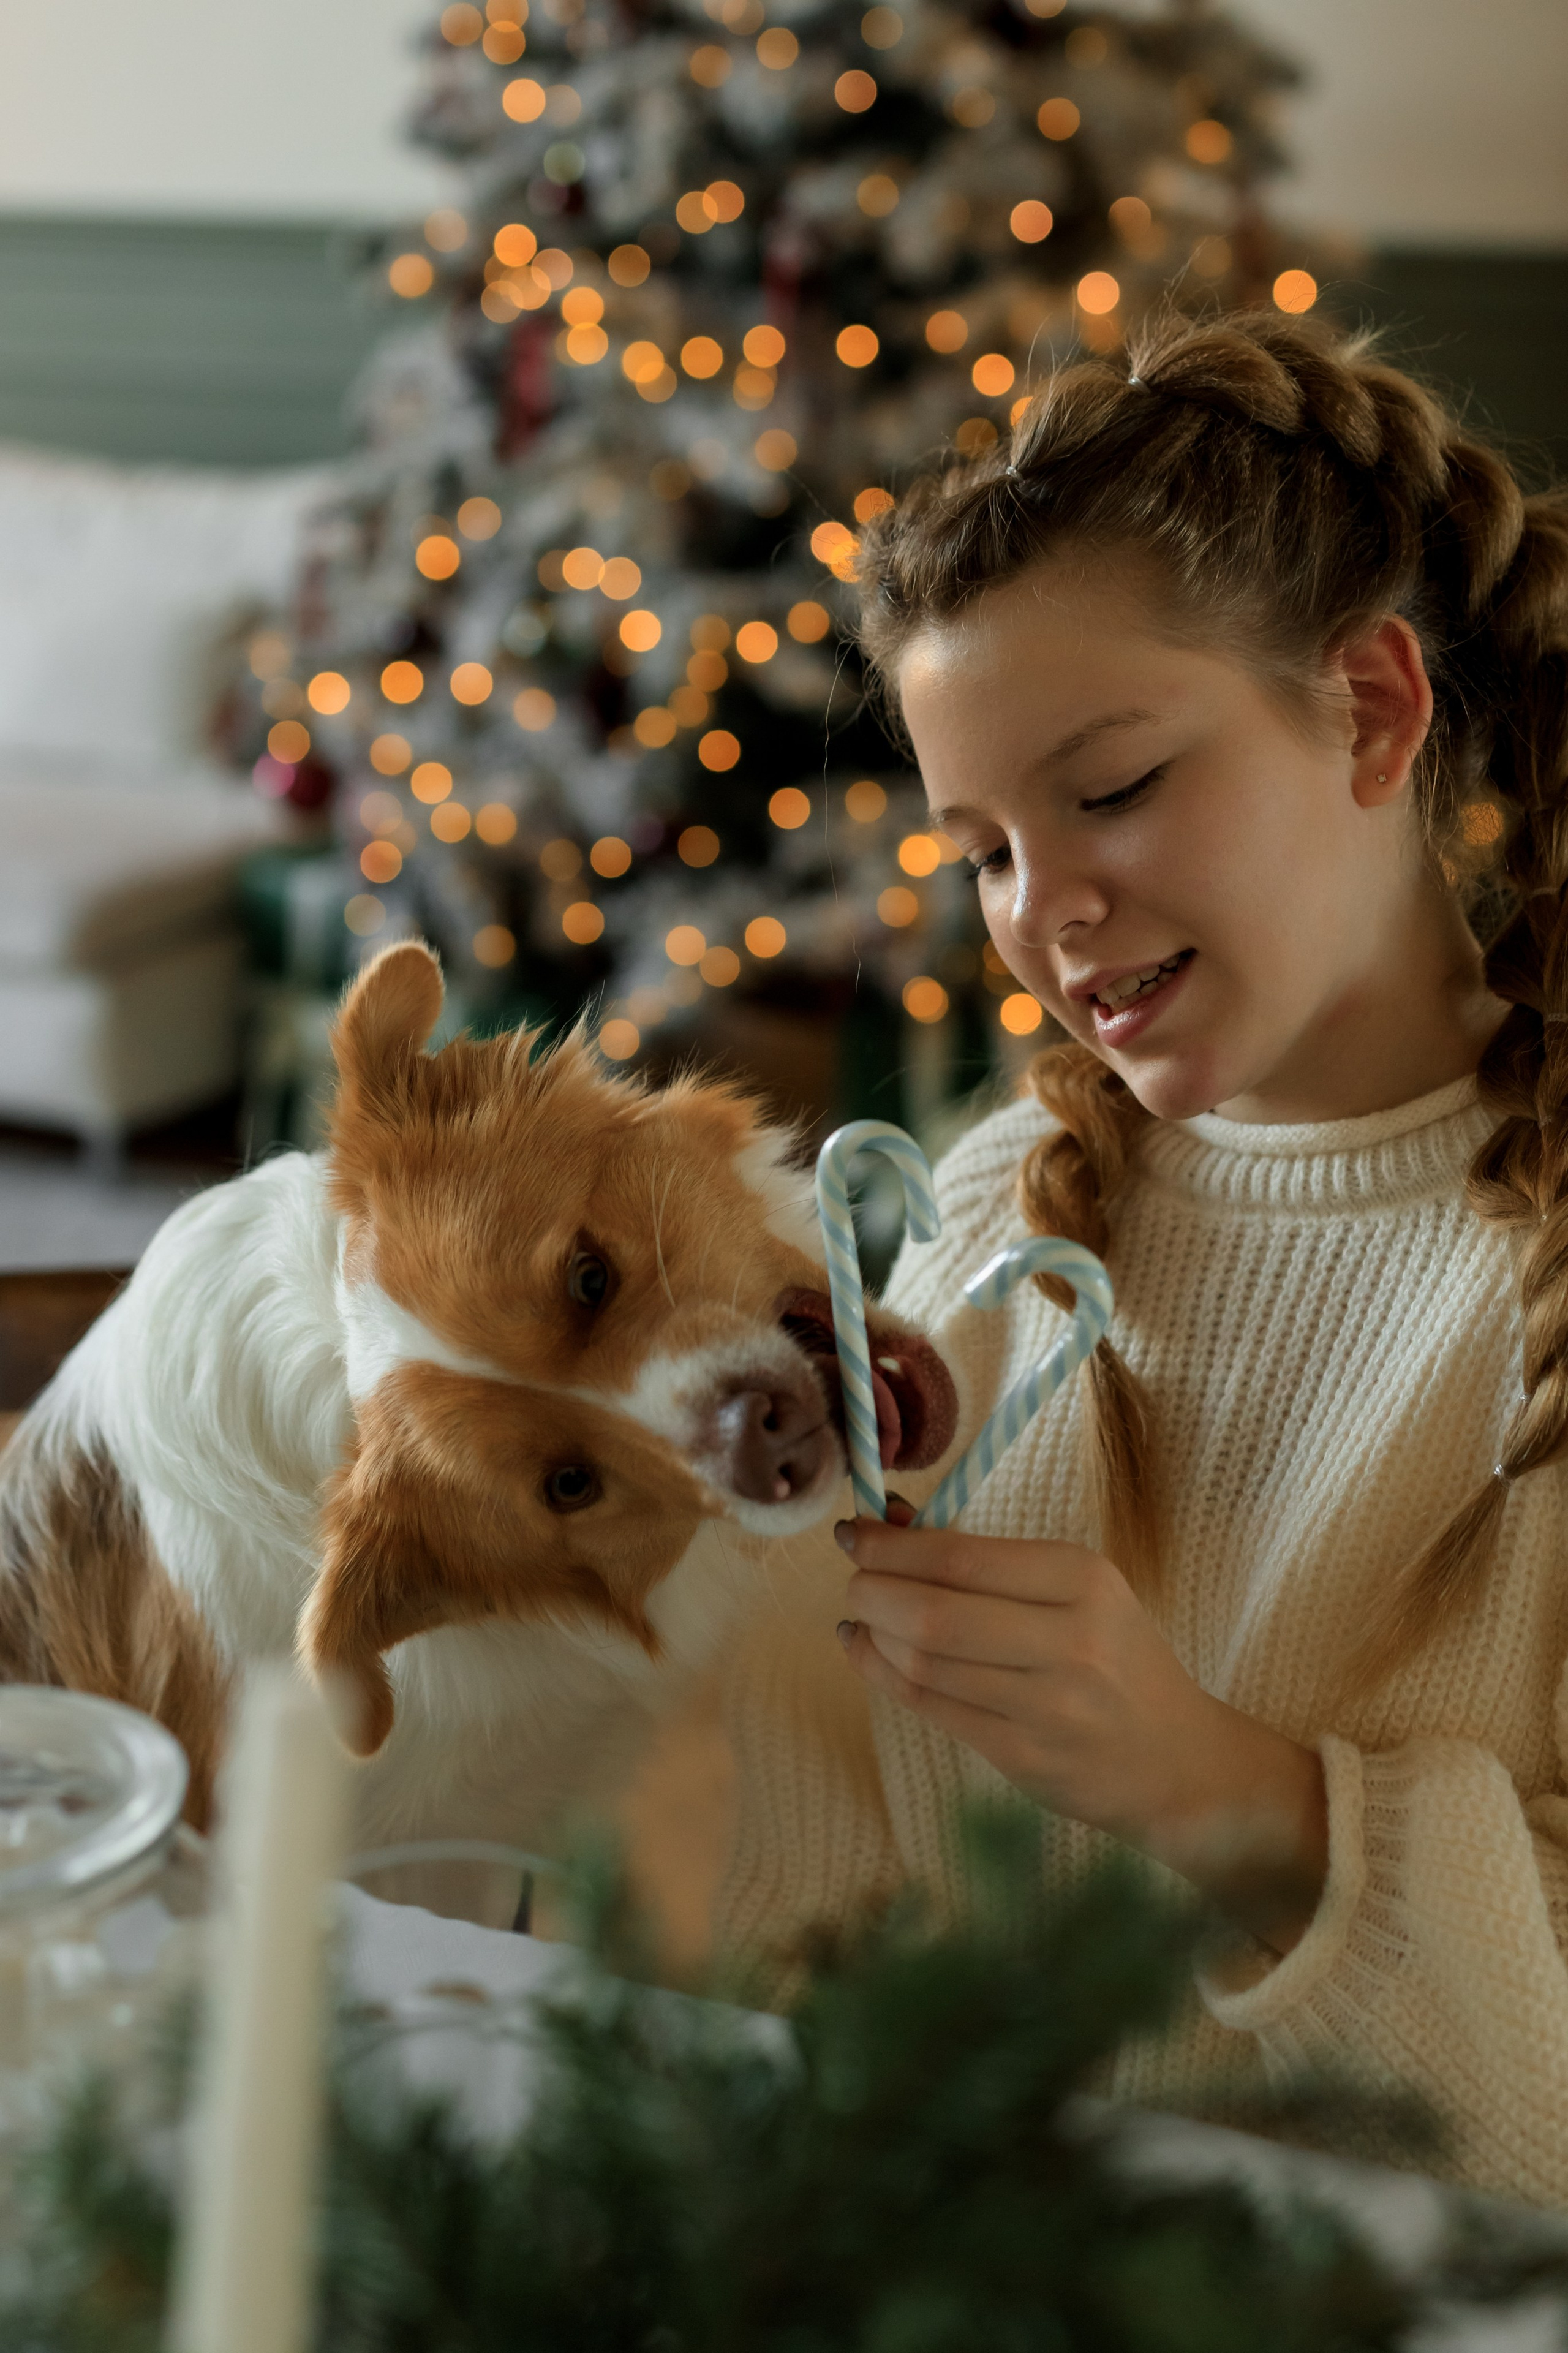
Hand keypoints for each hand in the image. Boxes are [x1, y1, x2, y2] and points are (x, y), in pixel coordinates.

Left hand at [835, 1505, 1327, 1956]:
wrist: (1177, 1762)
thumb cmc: (1116, 1659)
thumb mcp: (1075, 1590)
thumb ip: (985, 1558)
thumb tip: (889, 1519)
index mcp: (1084, 1581)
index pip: (961, 1557)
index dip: (891, 1546)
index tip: (854, 1531)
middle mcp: (1070, 1642)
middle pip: (933, 1614)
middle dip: (871, 1592)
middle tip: (851, 1580)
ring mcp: (1047, 1708)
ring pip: (924, 1664)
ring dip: (872, 1635)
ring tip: (857, 1617)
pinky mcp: (1024, 1759)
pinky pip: (933, 1709)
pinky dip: (885, 1675)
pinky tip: (868, 1654)